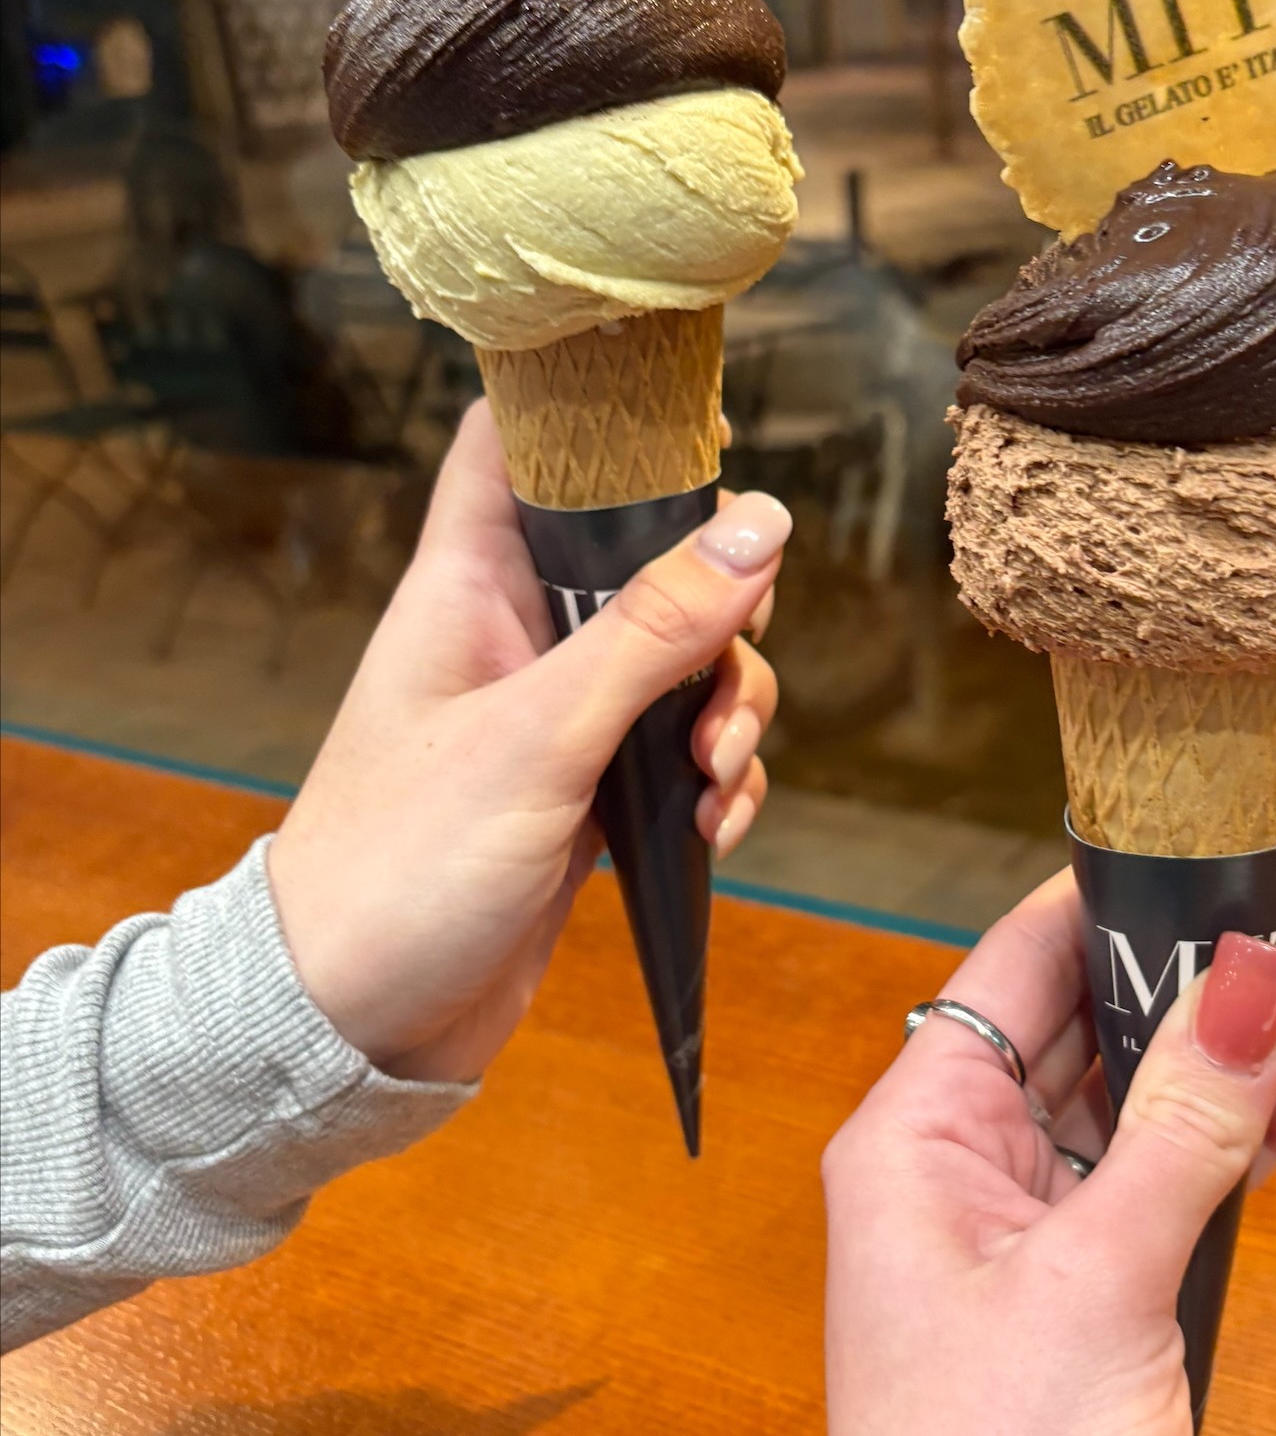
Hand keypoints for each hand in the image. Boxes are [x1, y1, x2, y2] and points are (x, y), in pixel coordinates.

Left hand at [267, 401, 788, 1083]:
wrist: (355, 1021)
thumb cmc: (402, 865)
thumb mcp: (542, 736)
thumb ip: (652, 629)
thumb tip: (761, 524)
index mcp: (469, 584)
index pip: (521, 444)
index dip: (600, 414)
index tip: (696, 426)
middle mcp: (515, 636)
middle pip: (648, 559)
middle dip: (720, 609)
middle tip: (731, 661)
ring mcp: (556, 716)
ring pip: (683, 664)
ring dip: (729, 711)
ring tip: (715, 778)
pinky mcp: (588, 792)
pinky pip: (681, 751)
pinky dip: (718, 782)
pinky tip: (712, 828)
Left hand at [822, 873, 1275, 1435]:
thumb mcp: (1107, 1271)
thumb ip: (1187, 1116)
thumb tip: (1252, 973)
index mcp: (915, 1132)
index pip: (1020, 960)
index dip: (1126, 902)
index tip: (1233, 873)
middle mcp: (955, 1162)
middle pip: (1088, 1021)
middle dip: (1206, 992)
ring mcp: (1016, 1225)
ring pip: (1133, 1100)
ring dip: (1233, 1078)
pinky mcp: (1072, 1284)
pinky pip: (1151, 1176)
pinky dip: (1226, 1152)